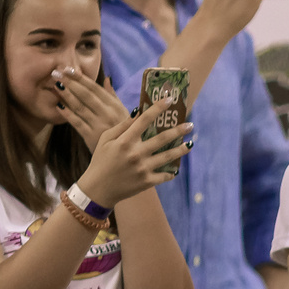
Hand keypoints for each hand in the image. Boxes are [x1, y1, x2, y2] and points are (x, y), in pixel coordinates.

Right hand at [65, 75, 188, 207]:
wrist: (98, 189)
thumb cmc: (101, 161)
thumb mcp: (106, 140)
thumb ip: (122, 126)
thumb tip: (138, 112)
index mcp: (125, 141)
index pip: (144, 120)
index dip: (157, 108)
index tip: (169, 100)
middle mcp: (136, 153)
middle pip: (162, 139)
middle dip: (178, 131)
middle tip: (190, 125)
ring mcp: (143, 168)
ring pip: (167, 157)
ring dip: (181, 150)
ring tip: (190, 145)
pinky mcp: (147, 181)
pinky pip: (164, 176)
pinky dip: (171, 173)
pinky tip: (176, 169)